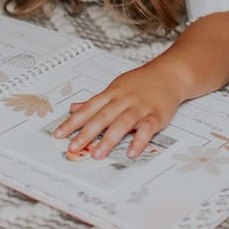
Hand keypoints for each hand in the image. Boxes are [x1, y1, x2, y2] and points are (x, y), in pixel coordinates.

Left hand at [53, 59, 185, 159]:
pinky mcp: (156, 115)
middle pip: (103, 116)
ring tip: (97, 154)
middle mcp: (124, 100)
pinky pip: (147, 128)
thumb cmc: (141, 82)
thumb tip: (73, 108)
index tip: (59, 134)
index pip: (89, 108)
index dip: (73, 121)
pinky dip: (139, 140)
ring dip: (109, 139)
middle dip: (87, 133)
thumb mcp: (115, 88)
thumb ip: (95, 101)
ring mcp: (140, 107)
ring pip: (122, 122)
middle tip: (73, 147)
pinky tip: (131, 152)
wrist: (169, 74)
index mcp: (112, 94)